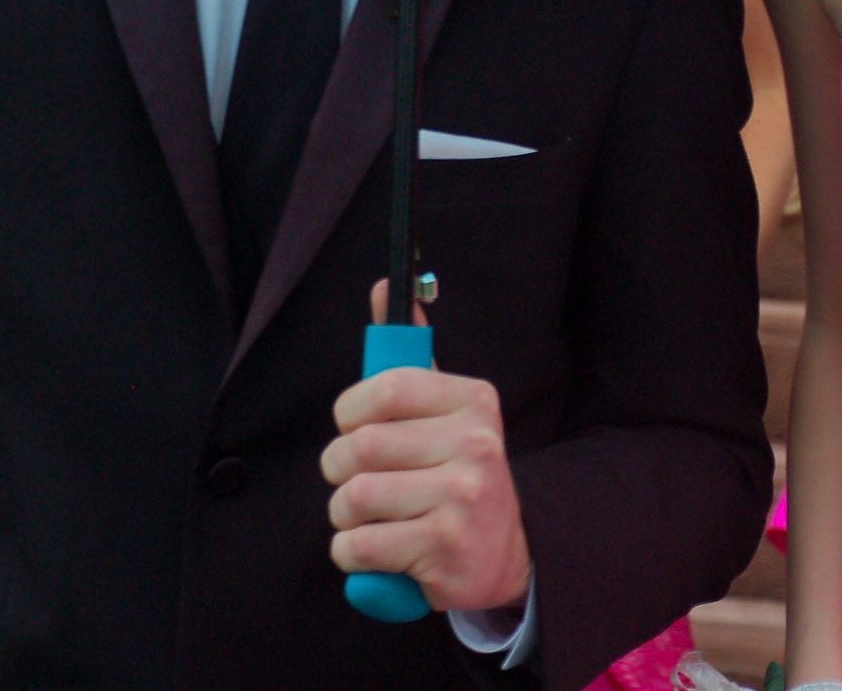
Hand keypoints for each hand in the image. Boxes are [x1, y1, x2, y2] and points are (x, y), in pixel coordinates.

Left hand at [320, 280, 532, 613]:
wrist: (503, 556)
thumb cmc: (457, 476)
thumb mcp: (445, 410)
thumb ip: (410, 353)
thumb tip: (384, 285)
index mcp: (472, 400)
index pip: (388, 386)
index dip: (350, 410)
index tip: (351, 426)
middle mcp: (475, 443)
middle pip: (361, 446)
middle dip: (337, 468)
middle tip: (350, 479)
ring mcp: (463, 496)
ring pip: (356, 496)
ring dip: (343, 514)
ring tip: (365, 517)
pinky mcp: (446, 546)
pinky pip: (360, 545)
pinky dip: (350, 552)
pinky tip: (372, 550)